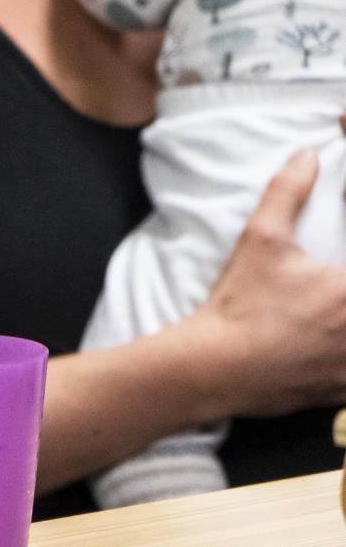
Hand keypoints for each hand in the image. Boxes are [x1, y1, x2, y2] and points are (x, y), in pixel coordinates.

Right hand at [187, 146, 345, 417]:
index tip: (334, 271)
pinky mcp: (342, 390)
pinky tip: (325, 350)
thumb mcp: (262, 241)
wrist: (215, 368)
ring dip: (343, 327)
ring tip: (328, 323)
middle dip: (342, 294)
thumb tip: (306, 156)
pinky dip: (340, 364)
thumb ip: (287, 194)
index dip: (344, 269)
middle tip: (327, 291)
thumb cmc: (241, 306)